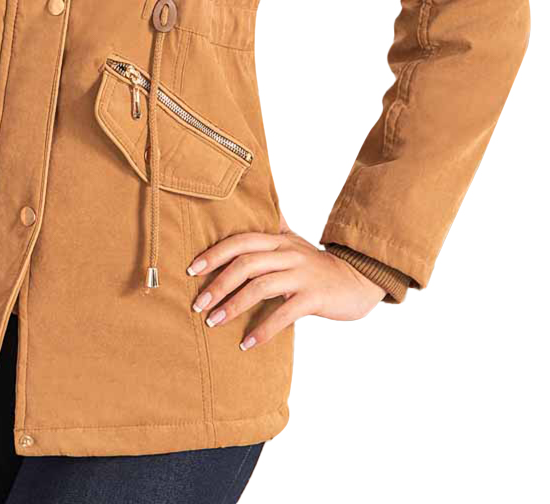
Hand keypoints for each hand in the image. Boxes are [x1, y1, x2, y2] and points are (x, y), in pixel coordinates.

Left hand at [186, 211, 386, 349]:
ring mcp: (302, 275)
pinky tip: (247, 343)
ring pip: (260, 287)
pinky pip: (284, 314)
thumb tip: (247, 206)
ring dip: (233, 307)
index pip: (240, 241)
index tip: (191, 270)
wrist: (358, 281)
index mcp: (278, 240)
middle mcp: (288, 253)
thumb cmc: (316, 265)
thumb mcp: (293, 242)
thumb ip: (271, 229)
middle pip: (246, 263)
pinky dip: (263, 330)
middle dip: (217, 284)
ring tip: (213, 323)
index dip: (214, 253)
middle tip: (197, 304)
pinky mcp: (314, 297)